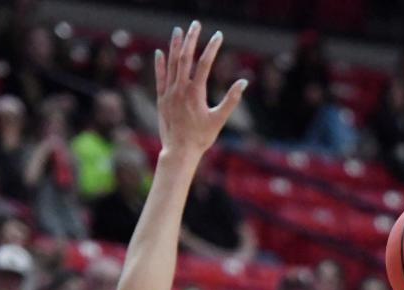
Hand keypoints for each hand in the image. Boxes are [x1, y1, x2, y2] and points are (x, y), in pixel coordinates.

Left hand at [155, 21, 246, 154]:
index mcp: (195, 92)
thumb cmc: (201, 138)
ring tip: (178, 30)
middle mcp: (180, 89)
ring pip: (171, 64)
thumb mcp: (219, 119)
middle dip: (191, 39)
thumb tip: (243, 82)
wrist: (179, 152)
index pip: (204, 63)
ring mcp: (169, 93)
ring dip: (175, 45)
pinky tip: (160, 52)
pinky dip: (160, 64)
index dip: (212, 47)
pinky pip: (160, 77)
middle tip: (196, 24)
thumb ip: (231, 100)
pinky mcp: (162, 99)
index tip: (218, 35)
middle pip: (185, 57)